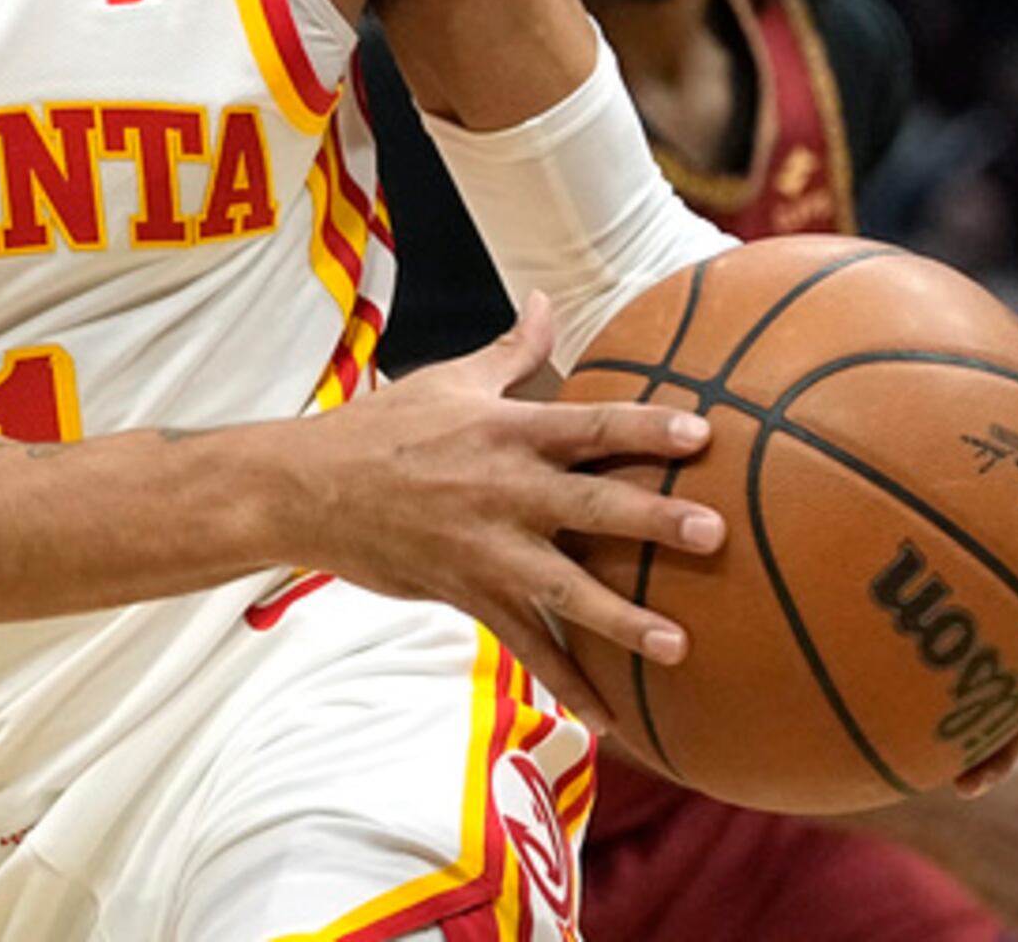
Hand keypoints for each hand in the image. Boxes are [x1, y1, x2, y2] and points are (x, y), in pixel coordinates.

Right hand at [283, 294, 719, 735]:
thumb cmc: (379, 429)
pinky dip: (566, 682)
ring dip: (621, 619)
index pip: (588, 424)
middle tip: (713, 533)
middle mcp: (503, 490)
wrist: (304, 489)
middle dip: (652, 520)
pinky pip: (524, 644)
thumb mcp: (448, 380)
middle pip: (589, 503)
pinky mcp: (467, 593)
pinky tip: (611, 717)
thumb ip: (511, 350)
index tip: (703, 432)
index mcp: (504, 431)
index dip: (645, 425)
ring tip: (678, 644)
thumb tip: (547, 301)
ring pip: (564, 588)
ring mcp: (486, 548)